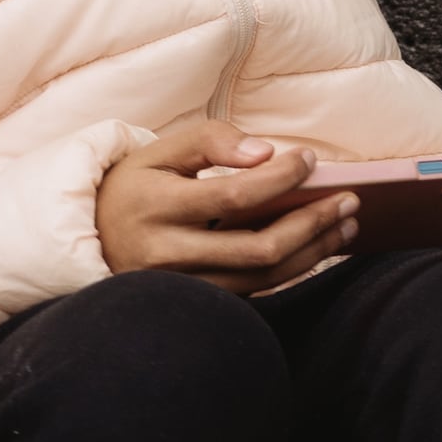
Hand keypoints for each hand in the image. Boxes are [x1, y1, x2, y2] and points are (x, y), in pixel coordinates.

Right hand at [97, 121, 352, 289]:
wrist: (91, 236)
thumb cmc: (135, 185)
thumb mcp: (161, 150)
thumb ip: (211, 139)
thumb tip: (265, 153)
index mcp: (155, 206)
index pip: (234, 196)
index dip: (279, 179)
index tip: (309, 160)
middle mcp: (166, 254)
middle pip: (258, 247)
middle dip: (313, 223)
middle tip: (350, 199)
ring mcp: (181, 286)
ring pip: (263, 277)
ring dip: (314, 251)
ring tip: (347, 224)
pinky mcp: (196, 302)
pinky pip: (254, 291)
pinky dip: (294, 270)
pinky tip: (320, 246)